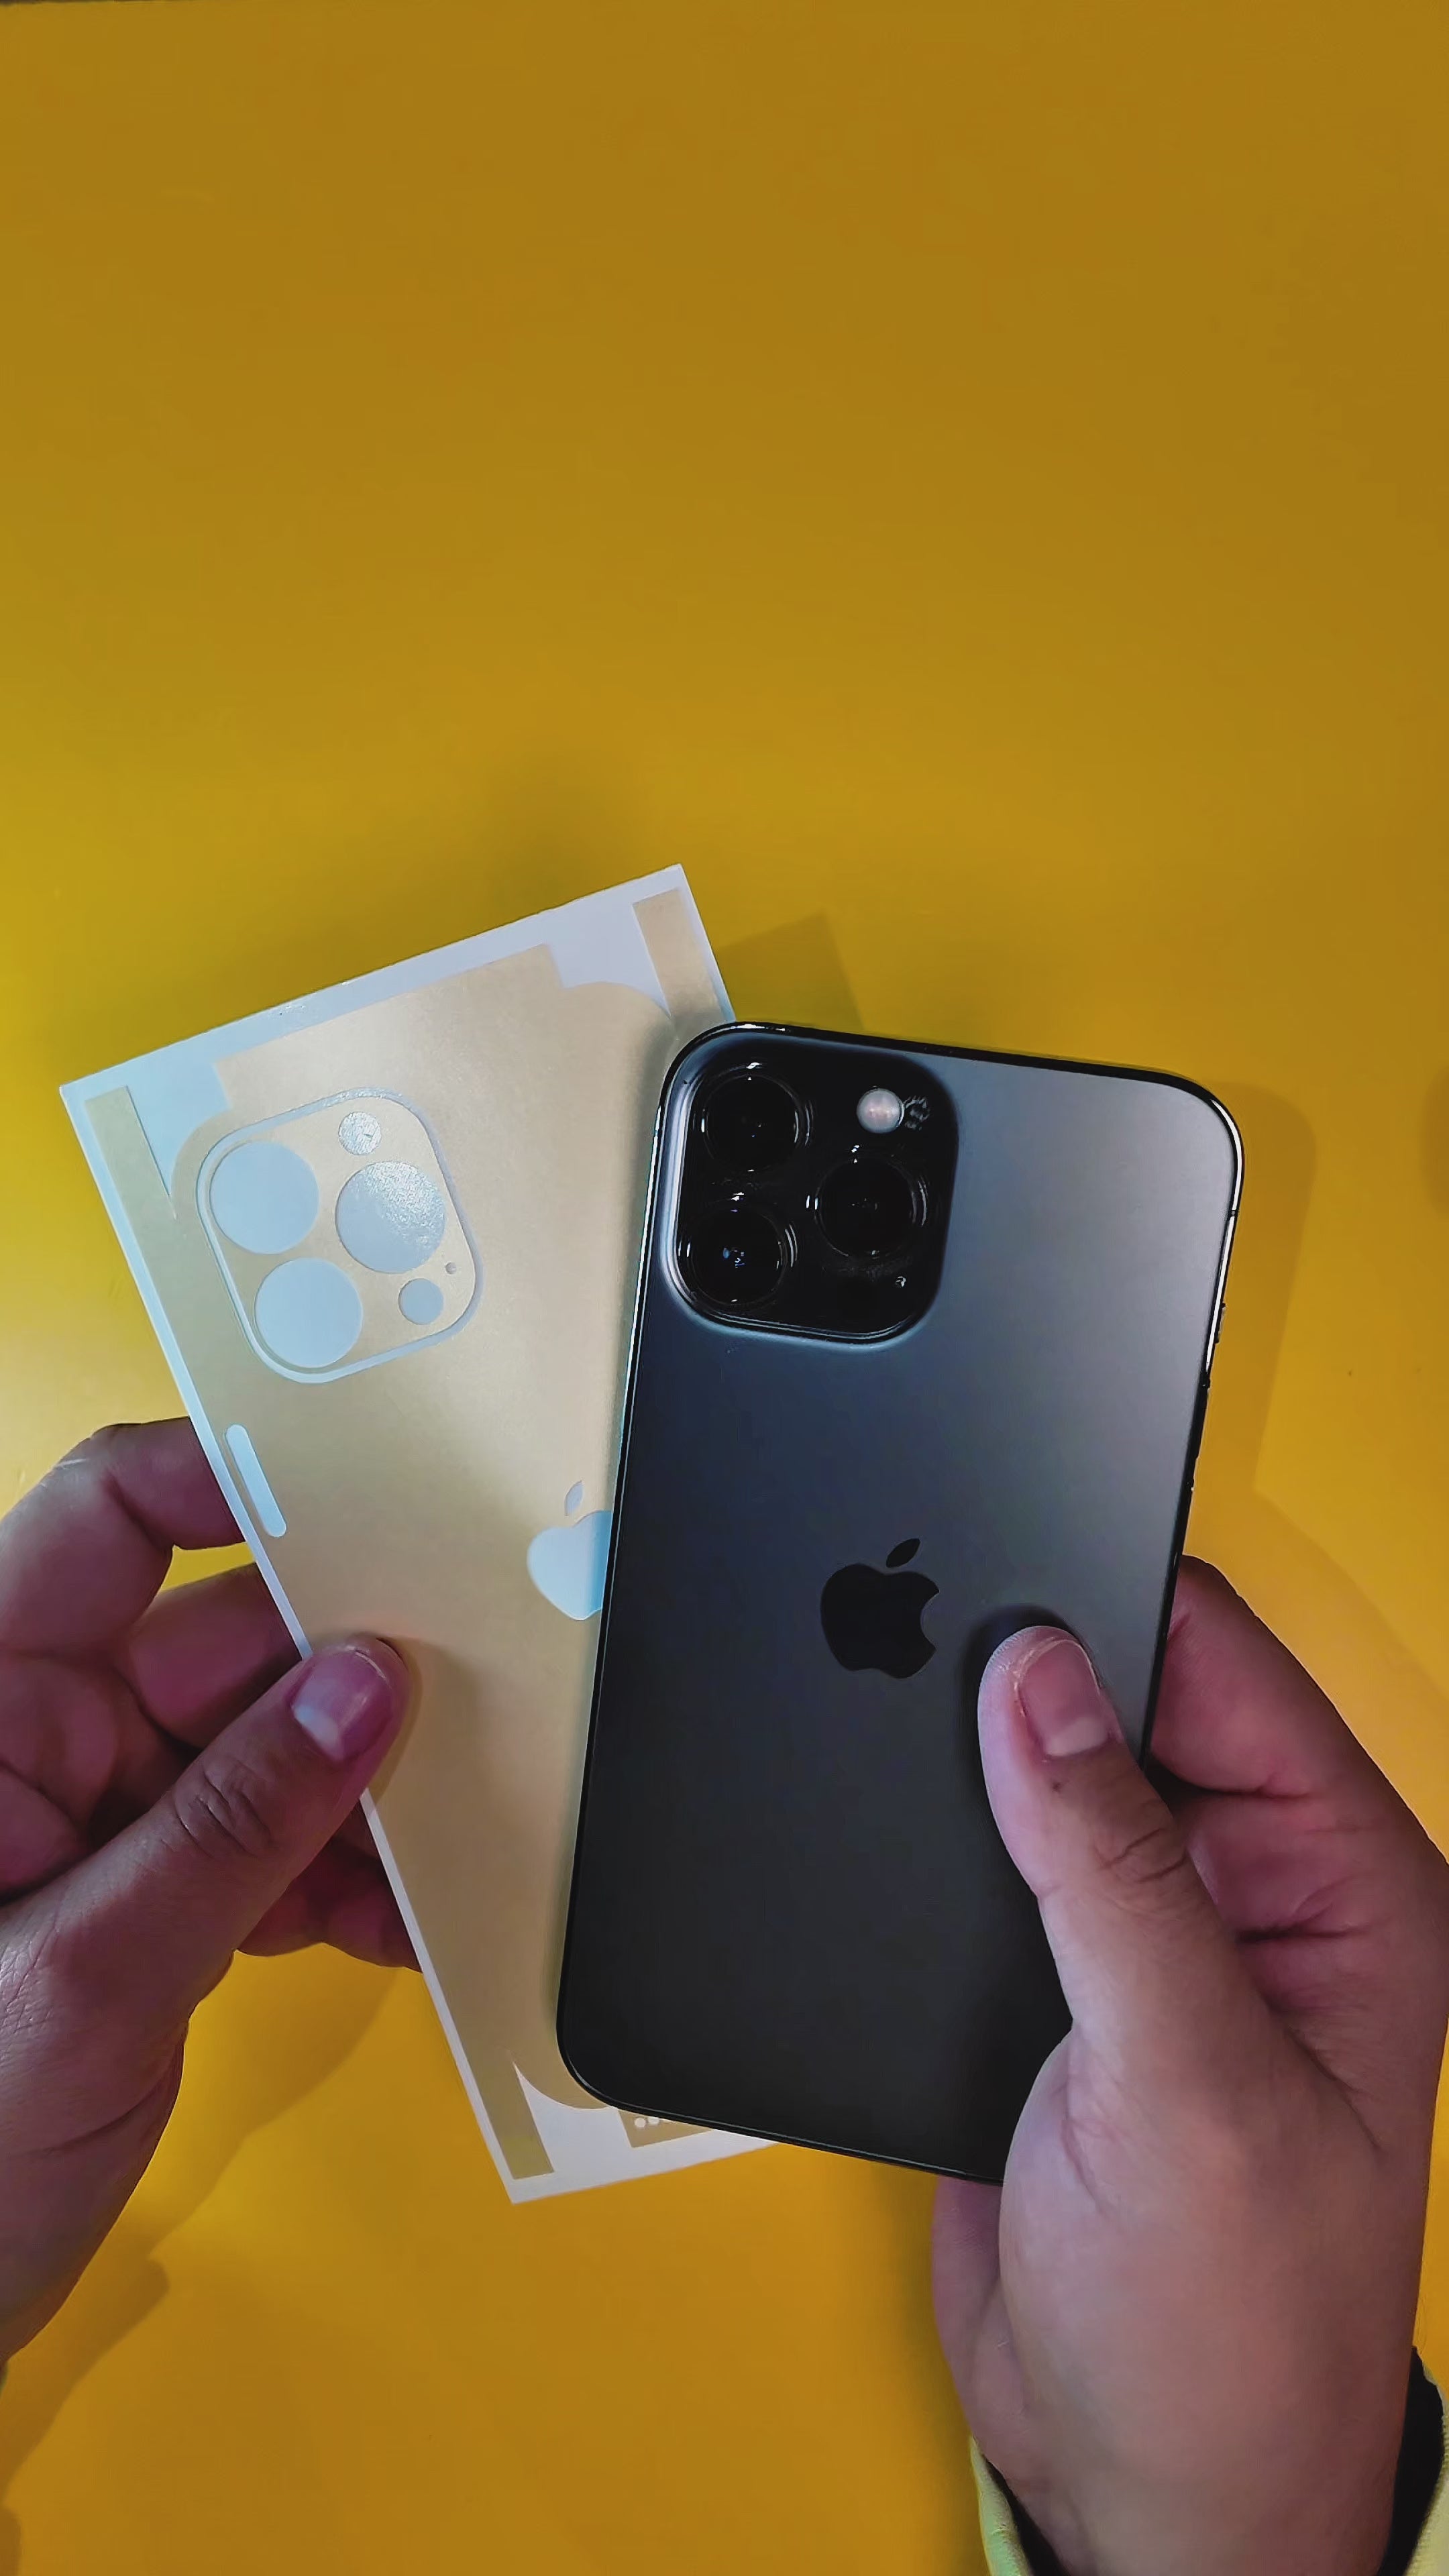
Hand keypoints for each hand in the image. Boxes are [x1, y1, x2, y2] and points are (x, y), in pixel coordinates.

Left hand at [0, 1418, 413, 2360]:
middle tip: (475, 1684)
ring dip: (363, 1790)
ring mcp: (94, 1820)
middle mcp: (38, 1738)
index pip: (108, 1517)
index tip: (373, 1484)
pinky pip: (268, 1843)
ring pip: (266, 1744)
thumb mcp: (81, 1980)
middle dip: (348, 1663)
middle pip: (221, 1634)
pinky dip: (340, 1875)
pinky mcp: (144, 1899)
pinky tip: (402, 1919)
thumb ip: (231, 1827)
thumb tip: (368, 1689)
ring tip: (450, 1840)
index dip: (231, 1479)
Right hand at [934, 1560, 1448, 2575]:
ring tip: (871, 1728)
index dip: (1114, 1615)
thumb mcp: (1187, 2084)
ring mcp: (1140, 1939)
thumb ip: (1111, 1871)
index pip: (1228, 1675)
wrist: (1132, 2488)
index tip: (995, 1585)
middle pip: (1125, 1705)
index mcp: (1340, 1888)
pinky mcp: (1043, 1988)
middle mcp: (1246, 1893)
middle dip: (1022, 1677)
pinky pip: (972, 1863)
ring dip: (960, 1760)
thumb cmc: (1232, 2333)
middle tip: (907, 1651)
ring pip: (1033, 1775)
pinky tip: (874, 1832)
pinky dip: (919, 1843)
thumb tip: (1036, 1681)